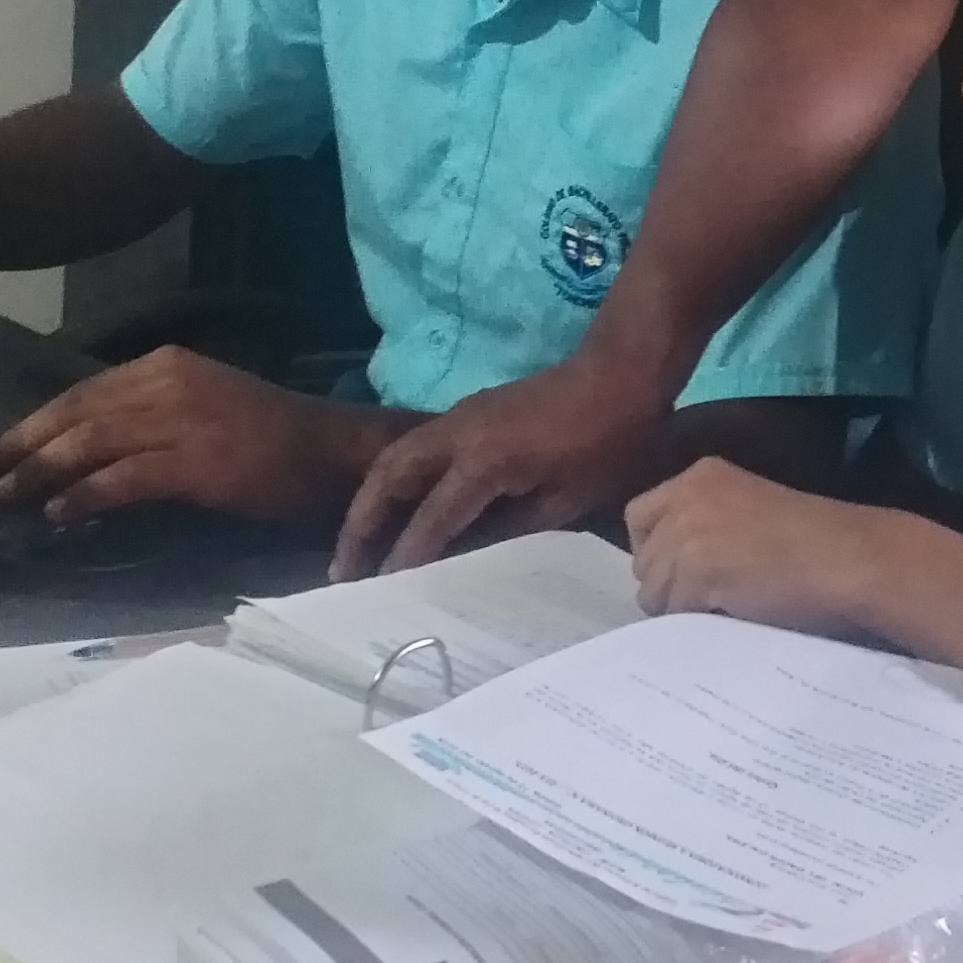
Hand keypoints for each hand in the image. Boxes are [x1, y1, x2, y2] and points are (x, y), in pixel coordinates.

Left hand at [0, 347, 390, 527]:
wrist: (334, 455)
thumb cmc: (273, 439)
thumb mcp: (204, 406)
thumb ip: (151, 417)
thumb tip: (91, 449)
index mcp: (168, 365)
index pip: (84, 391)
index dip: (36, 422)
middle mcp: (169, 382)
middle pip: (77, 412)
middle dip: (25, 445)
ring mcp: (183, 420)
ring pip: (92, 441)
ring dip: (43, 471)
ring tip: (11, 497)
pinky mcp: (196, 462)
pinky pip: (124, 478)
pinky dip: (86, 495)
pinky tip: (60, 514)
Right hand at [333, 355, 676, 579]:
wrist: (619, 372)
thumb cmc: (605, 442)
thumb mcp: (565, 499)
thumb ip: (508, 529)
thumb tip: (463, 559)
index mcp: (484, 461)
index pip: (431, 518)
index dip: (405, 556)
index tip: (381, 590)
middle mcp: (457, 435)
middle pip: (388, 479)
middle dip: (361, 525)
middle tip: (343, 570)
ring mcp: (457, 419)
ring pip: (393, 459)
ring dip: (368, 501)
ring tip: (355, 545)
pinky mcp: (465, 413)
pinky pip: (412, 449)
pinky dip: (391, 481)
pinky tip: (391, 510)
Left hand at [624, 458, 923, 636]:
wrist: (851, 559)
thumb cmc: (819, 541)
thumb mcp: (752, 513)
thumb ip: (708, 527)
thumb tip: (671, 575)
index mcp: (701, 475)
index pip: (639, 516)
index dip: (657, 550)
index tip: (684, 574)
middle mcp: (686, 497)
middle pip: (644, 560)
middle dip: (668, 585)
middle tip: (711, 600)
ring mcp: (688, 534)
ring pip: (654, 592)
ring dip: (681, 609)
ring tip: (728, 610)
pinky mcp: (697, 572)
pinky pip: (675, 613)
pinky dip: (697, 624)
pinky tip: (733, 617)